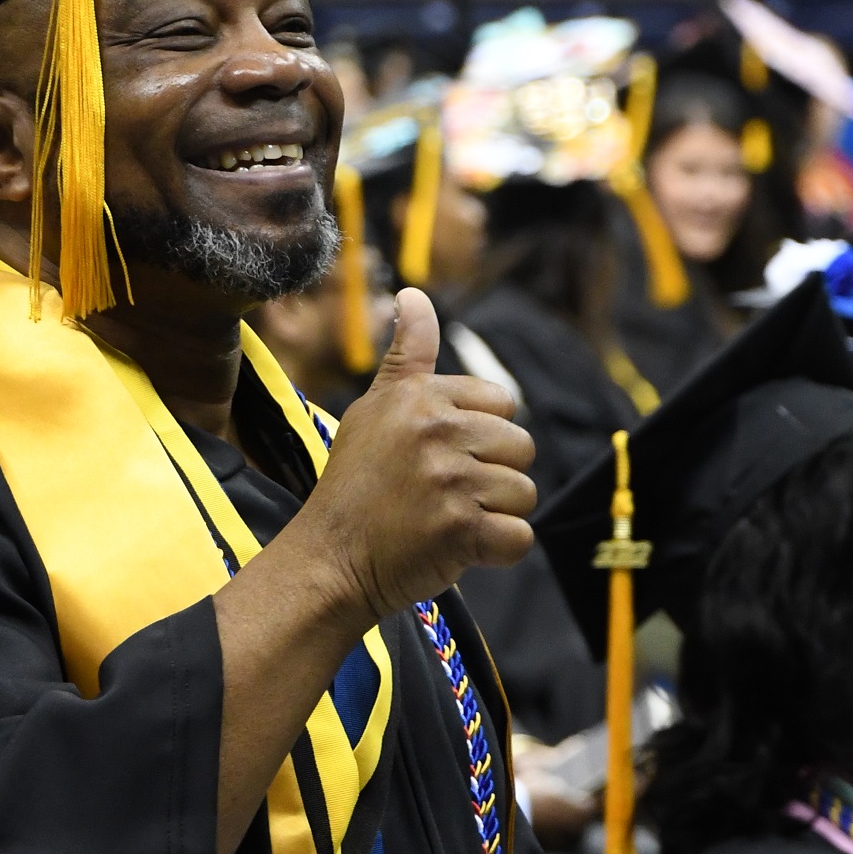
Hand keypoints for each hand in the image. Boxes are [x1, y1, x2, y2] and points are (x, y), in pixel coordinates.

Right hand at [303, 286, 535, 619]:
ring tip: (448, 520)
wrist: (328, 559)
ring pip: (524, 493)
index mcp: (419, 396)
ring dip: (495, 515)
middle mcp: (435, 430)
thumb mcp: (374, 409)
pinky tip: (460, 548)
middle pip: (521, 447)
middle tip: (444, 494)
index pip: (503, 403)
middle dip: (494, 475)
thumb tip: (415, 294)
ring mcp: (449, 480)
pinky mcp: (460, 528)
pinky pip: (520, 536)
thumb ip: (407, 356)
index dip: (482, 436)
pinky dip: (498, 550)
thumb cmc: (355, 485)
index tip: (441, 457)